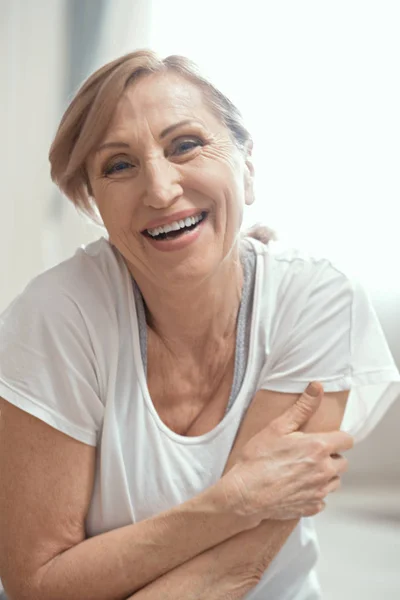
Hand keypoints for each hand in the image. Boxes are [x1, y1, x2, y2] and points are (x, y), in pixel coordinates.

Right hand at [222, 383, 352, 524]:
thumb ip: (302, 407)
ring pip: (334, 481)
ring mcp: (319, 491)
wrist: (245, 494)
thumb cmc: (258, 459)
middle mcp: (325, 471)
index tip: (323, 437)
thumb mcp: (278, 427)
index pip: (348, 440)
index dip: (337, 437)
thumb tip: (317, 386)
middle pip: (343, 462)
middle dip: (330, 456)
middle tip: (308, 453)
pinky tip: (297, 487)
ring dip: (325, 475)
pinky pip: (322, 499)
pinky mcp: (312, 508)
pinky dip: (314, 493)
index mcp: (319, 448)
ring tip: (303, 470)